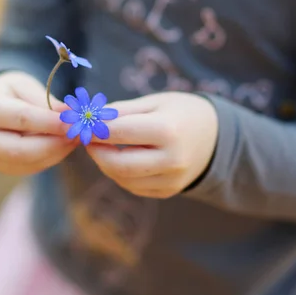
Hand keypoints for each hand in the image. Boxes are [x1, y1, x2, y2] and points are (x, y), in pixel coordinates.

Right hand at [0, 71, 76, 175]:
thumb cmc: (13, 91)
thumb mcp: (27, 87)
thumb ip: (47, 102)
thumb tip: (70, 114)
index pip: (22, 119)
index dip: (51, 123)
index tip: (74, 121)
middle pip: (21, 150)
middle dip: (55, 144)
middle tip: (78, 135)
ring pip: (29, 162)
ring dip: (57, 152)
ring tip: (75, 138)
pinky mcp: (3, 167)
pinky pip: (32, 167)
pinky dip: (52, 157)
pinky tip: (64, 145)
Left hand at [86, 92, 218, 197]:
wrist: (214, 138)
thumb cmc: (180, 113)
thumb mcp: (154, 102)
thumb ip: (121, 111)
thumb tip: (87, 117)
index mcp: (168, 131)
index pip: (120, 133)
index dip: (95, 129)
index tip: (81, 123)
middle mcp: (172, 160)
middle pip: (118, 164)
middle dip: (96, 151)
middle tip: (87, 139)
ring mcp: (171, 180)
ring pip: (122, 178)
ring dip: (105, 163)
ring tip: (103, 146)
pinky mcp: (168, 192)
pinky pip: (133, 186)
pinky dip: (119, 173)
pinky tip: (120, 158)